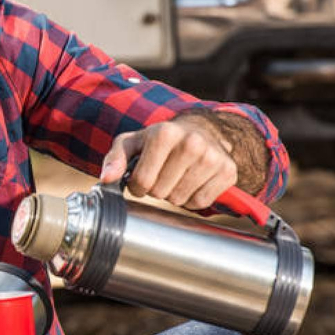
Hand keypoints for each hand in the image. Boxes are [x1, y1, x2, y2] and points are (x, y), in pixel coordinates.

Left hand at [99, 113, 237, 210]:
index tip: (143, 176)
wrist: (201, 131)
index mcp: (165, 134)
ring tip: (177, 176)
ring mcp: (213, 158)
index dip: (137, 185)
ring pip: (180, 200)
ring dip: (173, 194)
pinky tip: (192, 182)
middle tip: (162, 174)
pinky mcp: (228, 172)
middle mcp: (192, 143)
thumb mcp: (132, 143)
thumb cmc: (160, 140)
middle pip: (160, 193)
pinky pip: (201, 203)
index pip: (142, 182)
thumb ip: (115, 159)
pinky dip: (192, 199)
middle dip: (156, 189)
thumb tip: (106, 179)